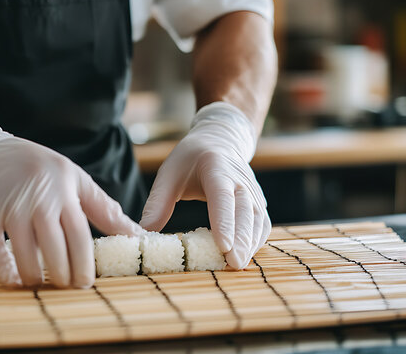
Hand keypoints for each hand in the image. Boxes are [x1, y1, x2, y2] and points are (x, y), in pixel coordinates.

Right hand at [0, 99, 141, 287]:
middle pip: (57, 249)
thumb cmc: (33, 166)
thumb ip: (102, 207)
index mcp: (64, 189)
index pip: (80, 235)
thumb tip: (136, 234)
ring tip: (42, 284)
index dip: (84, 264)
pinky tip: (16, 280)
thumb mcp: (72, 177)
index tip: (87, 283)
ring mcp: (10, 207)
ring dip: (37, 276)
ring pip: (27, 256)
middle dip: (64, 275)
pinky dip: (7, 272)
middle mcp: (38, 198)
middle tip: (66, 288)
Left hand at [140, 102, 270, 268]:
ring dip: (250, 244)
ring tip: (237, 265)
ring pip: (257, 220)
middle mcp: (240, 181)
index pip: (222, 198)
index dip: (224, 222)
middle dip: (241, 240)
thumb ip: (157, 204)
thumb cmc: (190, 159)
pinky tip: (244, 256)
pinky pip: (261, 224)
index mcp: (216, 169)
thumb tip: (143, 235)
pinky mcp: (258, 202)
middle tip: (233, 264)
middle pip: (245, 213)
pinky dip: (255, 241)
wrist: (219, 141)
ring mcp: (253, 192)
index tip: (224, 246)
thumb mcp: (168, 174)